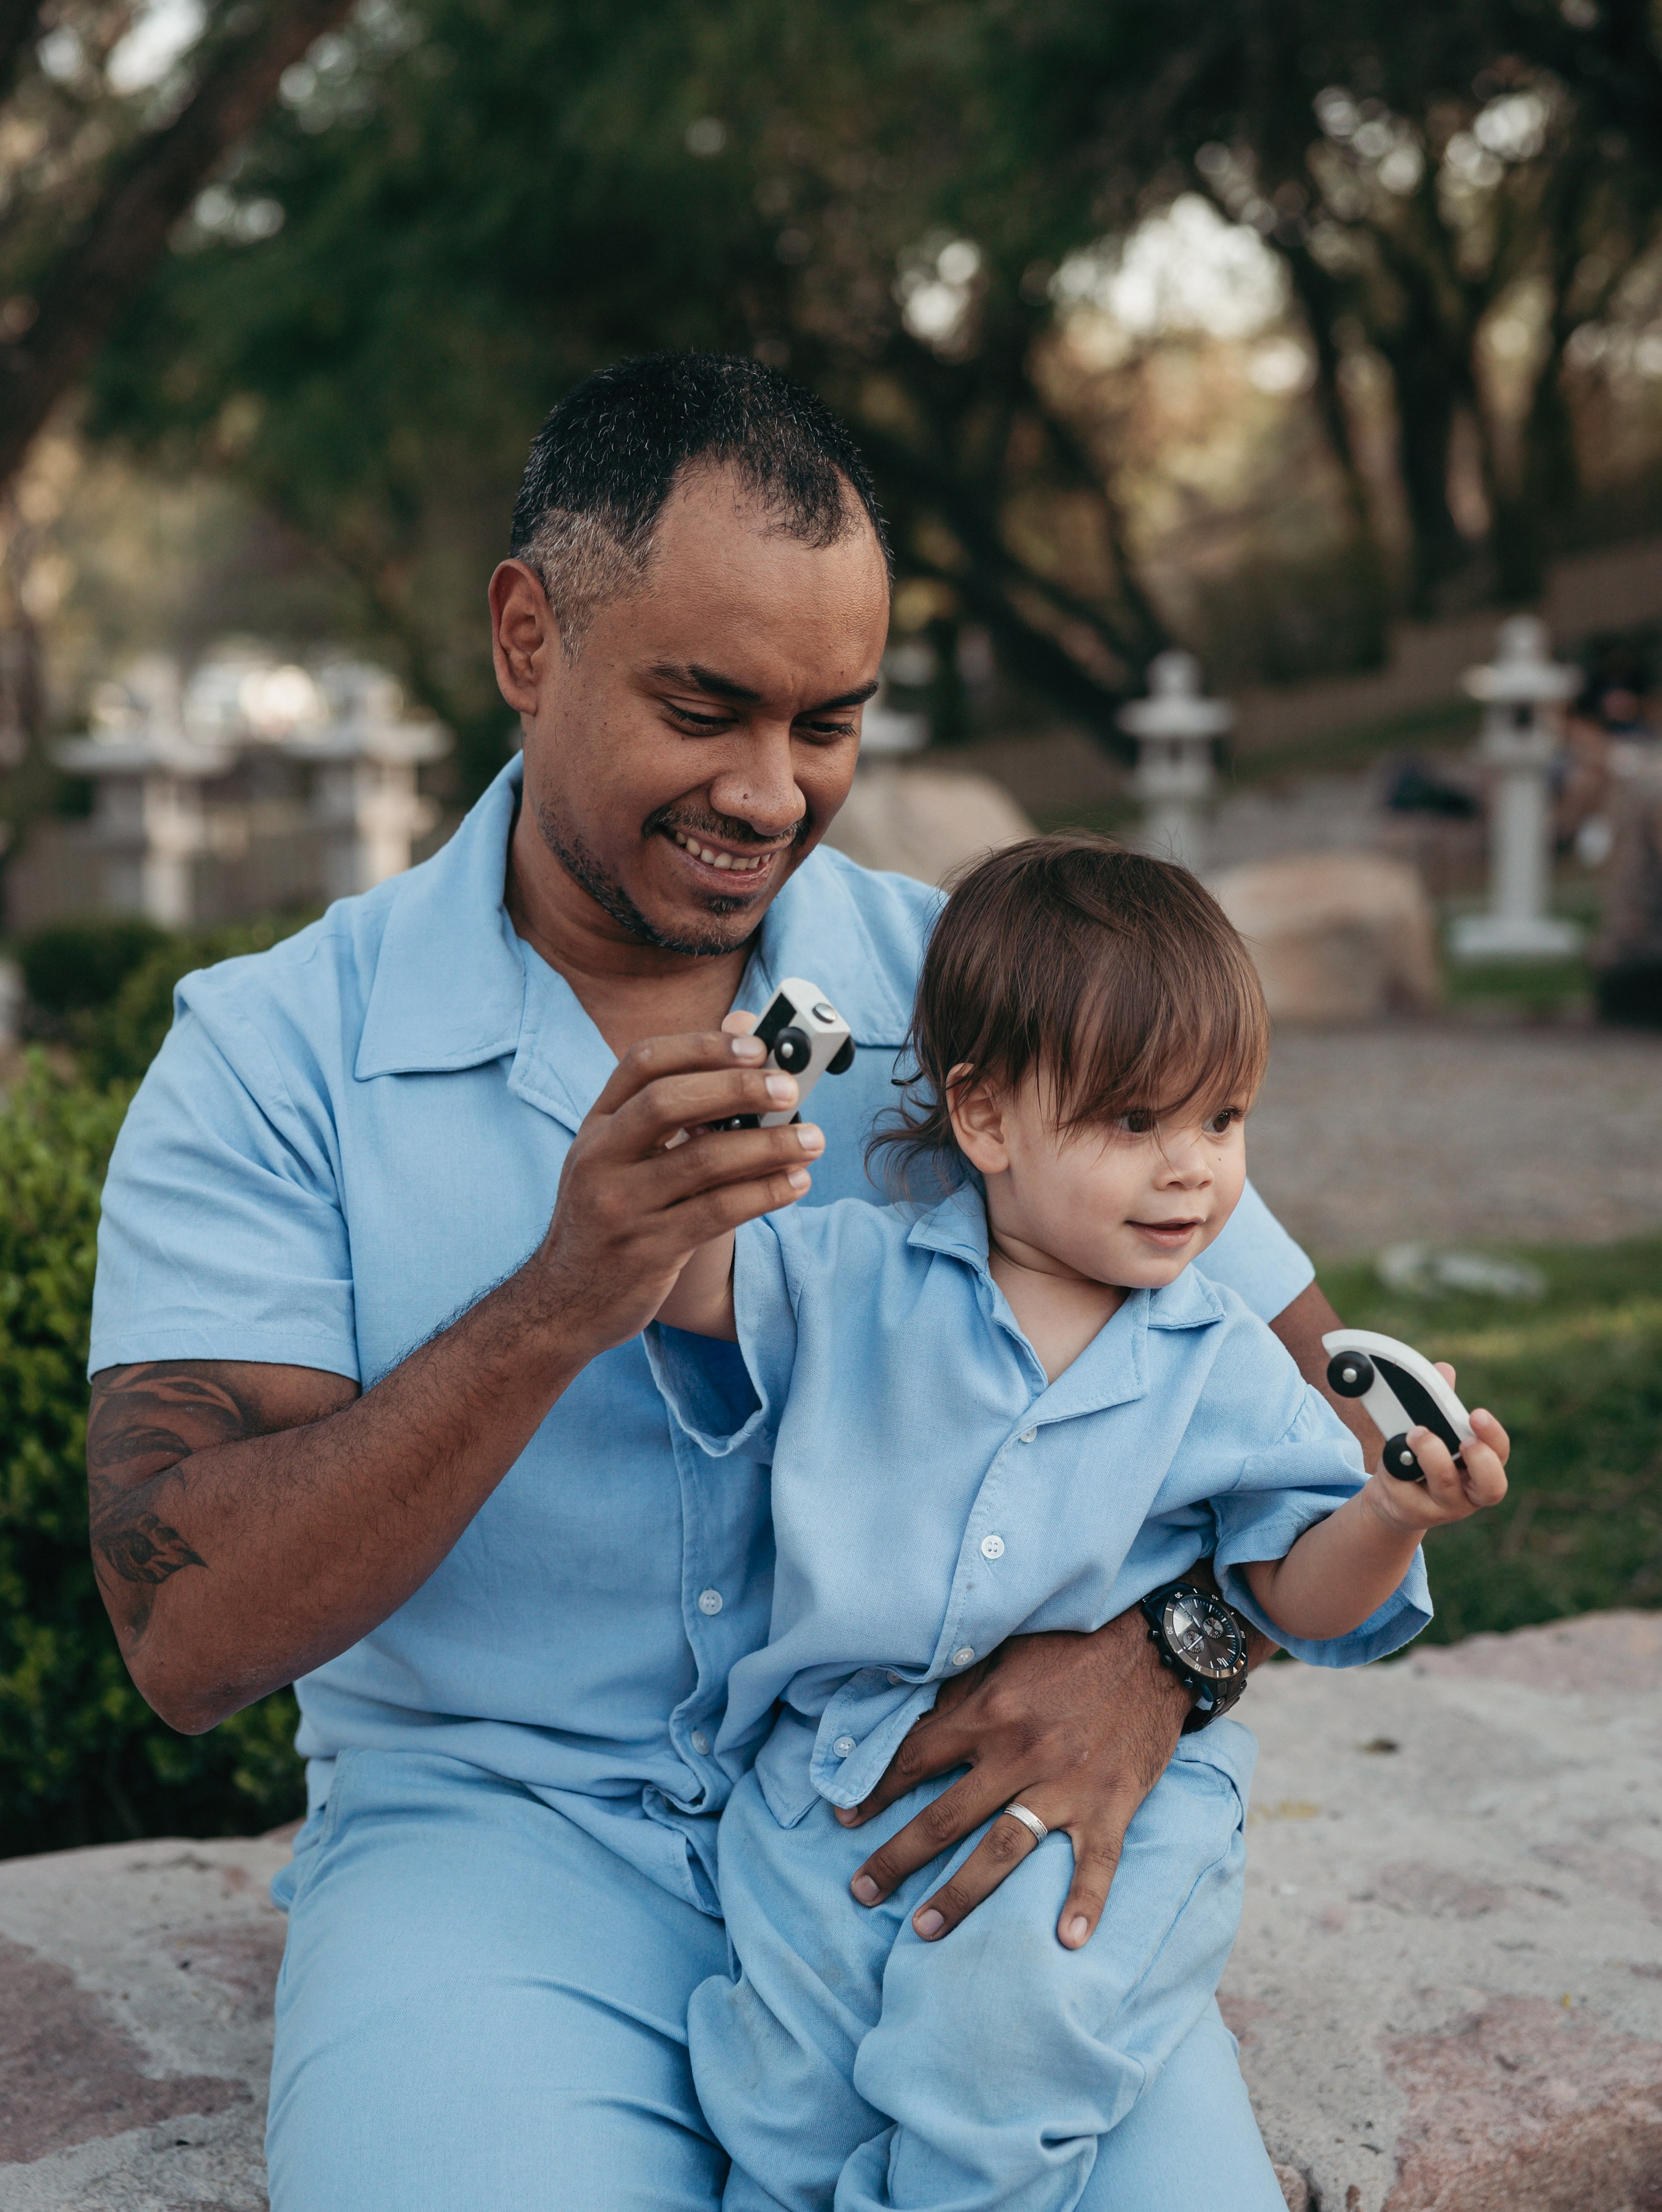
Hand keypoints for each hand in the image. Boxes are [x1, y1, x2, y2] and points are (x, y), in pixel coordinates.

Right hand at [534, 1031, 822, 1353]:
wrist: (562, 1303)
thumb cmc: (608, 1217)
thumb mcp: (621, 1157)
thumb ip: (673, 1109)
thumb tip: (744, 1036)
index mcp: (597, 1125)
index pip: (643, 1063)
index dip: (703, 1047)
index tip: (757, 1044)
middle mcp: (600, 1158)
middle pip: (668, 1102)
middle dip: (737, 1088)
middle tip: (790, 1089)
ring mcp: (621, 1206)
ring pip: (702, 1161)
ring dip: (767, 1146)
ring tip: (812, 1140)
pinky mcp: (648, 1250)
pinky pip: (717, 1212)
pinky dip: (764, 1193)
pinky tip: (794, 1184)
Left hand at [837, 1613, 1193, 1950]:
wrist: (1154, 1646)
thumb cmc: (1072, 1648)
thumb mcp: (1004, 1655)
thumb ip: (959, 1691)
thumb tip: (908, 1717)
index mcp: (988, 1713)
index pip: (914, 1759)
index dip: (873, 1792)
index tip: (842, 1820)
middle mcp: (1019, 1753)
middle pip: (944, 1817)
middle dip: (897, 1858)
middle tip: (860, 1892)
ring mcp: (1066, 1784)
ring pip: (1002, 1849)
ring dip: (960, 1893)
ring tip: (923, 1930)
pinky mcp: (1112, 1803)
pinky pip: (1097, 1862)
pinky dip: (1085, 1902)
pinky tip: (1068, 1940)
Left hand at [1367, 1362, 1509, 1531]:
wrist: (1394, 1500)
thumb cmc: (1423, 1460)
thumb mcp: (1434, 1432)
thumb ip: (1440, 1403)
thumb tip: (1443, 1369)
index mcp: (1481, 1467)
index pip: (1500, 1454)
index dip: (1493, 1436)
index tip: (1476, 1415)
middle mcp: (1470, 1492)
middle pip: (1491, 1487)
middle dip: (1480, 1460)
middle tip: (1463, 1440)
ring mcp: (1444, 1507)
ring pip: (1446, 1485)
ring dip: (1431, 1455)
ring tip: (1414, 1433)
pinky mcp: (1414, 1513)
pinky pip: (1405, 1488)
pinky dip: (1394, 1468)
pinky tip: (1390, 1459)